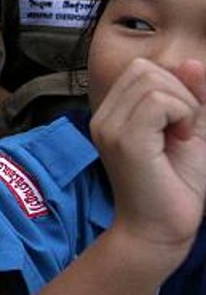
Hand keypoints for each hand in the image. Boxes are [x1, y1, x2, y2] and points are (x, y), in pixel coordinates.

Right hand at [93, 58, 205, 262]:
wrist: (160, 231)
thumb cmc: (176, 186)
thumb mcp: (190, 130)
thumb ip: (192, 96)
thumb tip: (190, 63)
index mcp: (112, 114)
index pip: (141, 69)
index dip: (173, 86)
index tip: (180, 125)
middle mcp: (103, 117)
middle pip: (144, 68)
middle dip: (179, 93)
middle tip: (183, 130)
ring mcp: (109, 127)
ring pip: (153, 81)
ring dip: (183, 105)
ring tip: (180, 137)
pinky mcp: (124, 140)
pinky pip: (159, 102)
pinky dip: (181, 115)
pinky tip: (179, 141)